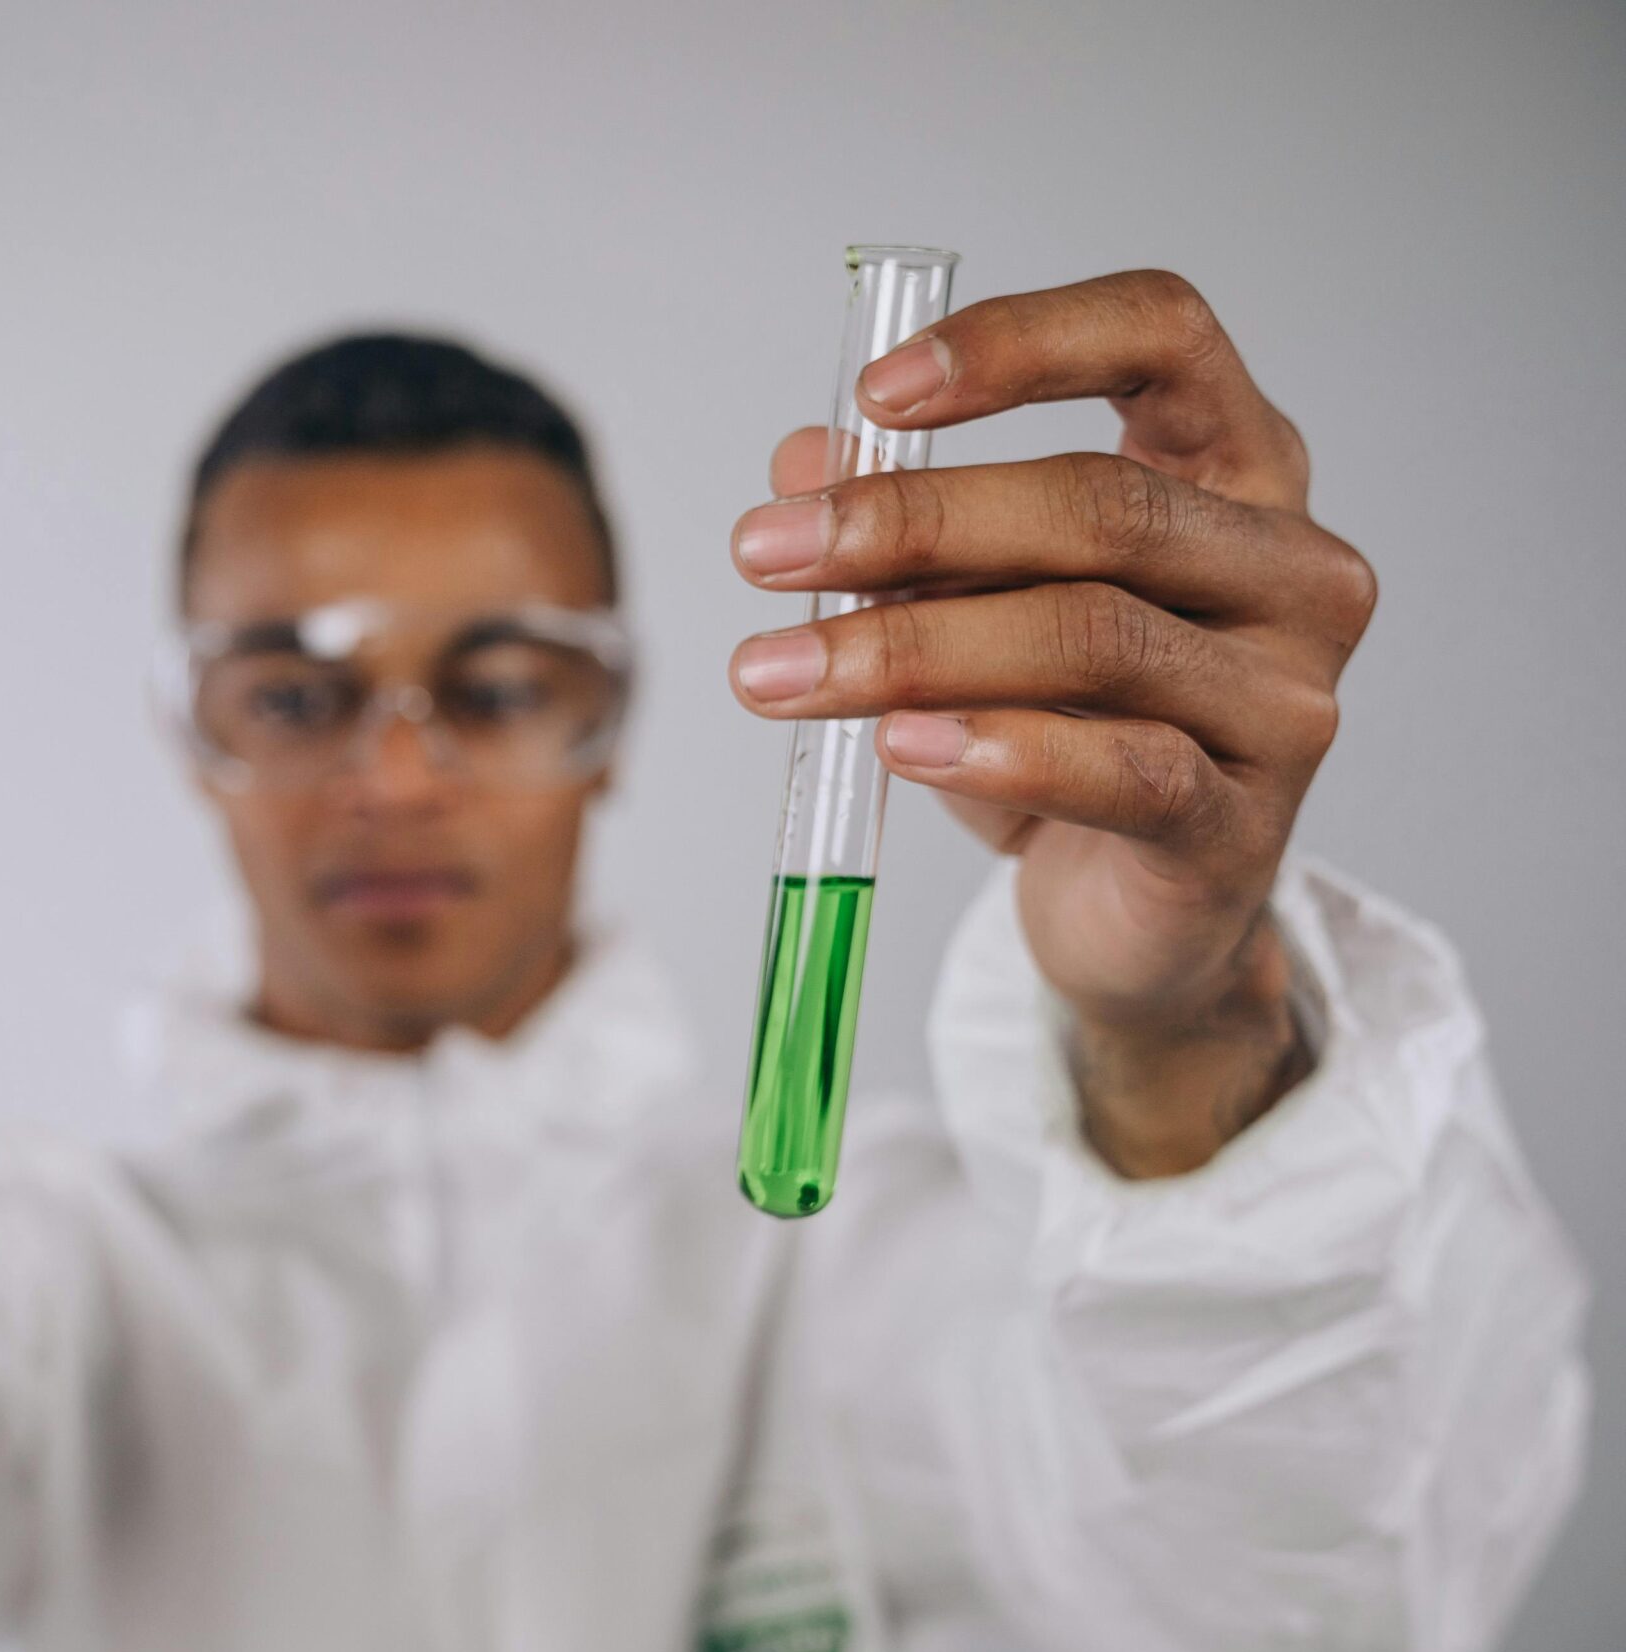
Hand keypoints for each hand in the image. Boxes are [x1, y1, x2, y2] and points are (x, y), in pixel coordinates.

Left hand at [727, 272, 1375, 1174]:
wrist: (1127, 914)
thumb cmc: (1061, 727)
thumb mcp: (970, 607)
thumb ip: (904, 529)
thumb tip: (801, 463)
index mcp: (1236, 468)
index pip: (1165, 335)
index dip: (1022, 340)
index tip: (875, 391)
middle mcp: (1288, 567)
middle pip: (1101, 504)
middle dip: (910, 521)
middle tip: (764, 551)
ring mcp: (1284, 699)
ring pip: (1092, 638)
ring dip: (908, 649)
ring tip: (775, 670)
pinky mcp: (1244, 825)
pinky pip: (1122, 770)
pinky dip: (996, 751)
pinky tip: (896, 745)